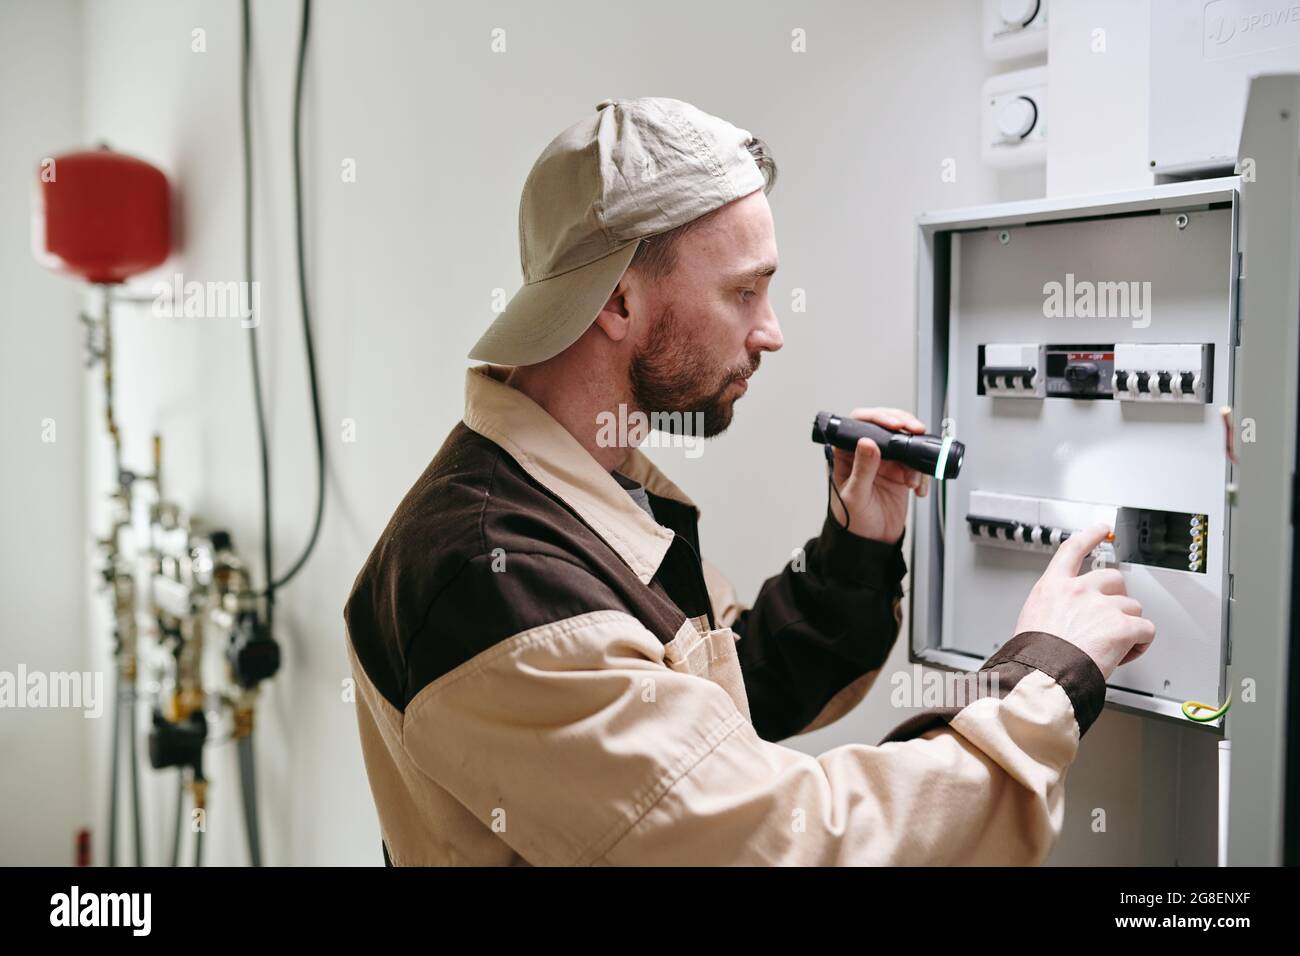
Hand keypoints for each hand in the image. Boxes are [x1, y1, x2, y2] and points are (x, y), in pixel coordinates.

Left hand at [827, 407, 929, 543]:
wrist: (871, 544)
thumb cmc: (852, 523)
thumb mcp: (855, 496)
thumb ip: (862, 469)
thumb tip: (867, 442)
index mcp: (846, 454)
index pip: (859, 423)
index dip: (877, 417)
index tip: (894, 423)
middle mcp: (865, 455)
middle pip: (885, 427)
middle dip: (902, 427)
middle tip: (915, 431)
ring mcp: (884, 463)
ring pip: (903, 443)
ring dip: (913, 454)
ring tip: (912, 477)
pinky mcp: (899, 473)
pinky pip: (915, 463)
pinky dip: (921, 473)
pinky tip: (917, 487)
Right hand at [1012, 523, 1156, 678]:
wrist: (1043, 675)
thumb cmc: (1034, 656)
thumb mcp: (1031, 620)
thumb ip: (1052, 609)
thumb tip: (1063, 618)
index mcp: (1053, 587)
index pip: (1074, 550)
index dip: (1090, 536)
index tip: (1100, 530)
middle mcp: (1079, 591)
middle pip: (1113, 579)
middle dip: (1116, 597)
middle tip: (1110, 617)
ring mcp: (1103, 607)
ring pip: (1132, 607)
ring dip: (1126, 626)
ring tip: (1111, 646)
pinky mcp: (1122, 627)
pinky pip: (1146, 630)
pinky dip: (1140, 644)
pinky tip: (1125, 653)